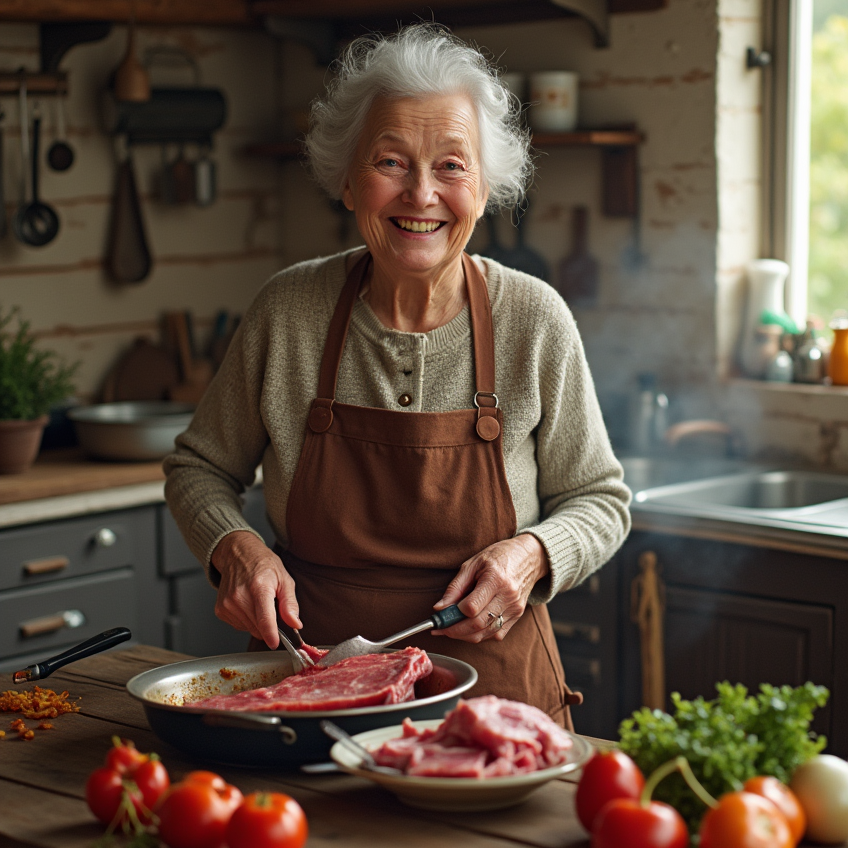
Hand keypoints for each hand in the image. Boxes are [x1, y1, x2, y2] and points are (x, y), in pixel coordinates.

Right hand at [210, 531, 300, 647]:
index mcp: (259, 587)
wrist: (238, 554)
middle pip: (258, 628)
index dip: (271, 635)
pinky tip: (247, 605)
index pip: (264, 619)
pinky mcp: (220, 610)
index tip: (275, 644)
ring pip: (249, 629)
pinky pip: (239, 626)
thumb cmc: (263, 565)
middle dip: (269, 625)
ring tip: (258, 603)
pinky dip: (246, 620)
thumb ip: (290, 604)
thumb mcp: (284, 579)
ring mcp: (228, 604)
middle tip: (272, 608)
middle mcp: (240, 596)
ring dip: (257, 623)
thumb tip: (295, 624)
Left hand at [432, 534, 549, 641]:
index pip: (471, 607)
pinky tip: (470, 628)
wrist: (529, 556)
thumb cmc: (498, 556)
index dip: (453, 615)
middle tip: (441, 627)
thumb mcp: (473, 563)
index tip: (440, 616)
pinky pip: (496, 634)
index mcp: (496, 579)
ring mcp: (515, 608)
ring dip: (465, 635)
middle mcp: (508, 596)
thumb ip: (455, 587)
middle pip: (477, 624)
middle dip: (455, 630)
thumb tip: (439, 608)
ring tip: (452, 628)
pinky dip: (480, 635)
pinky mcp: (517, 615)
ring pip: (486, 633)